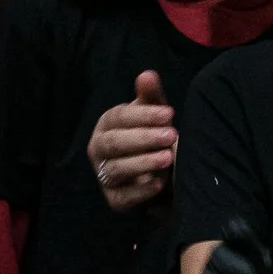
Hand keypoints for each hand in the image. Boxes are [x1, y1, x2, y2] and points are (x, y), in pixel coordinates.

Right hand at [88, 71, 176, 211]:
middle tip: (172, 135)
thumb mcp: (156, 115)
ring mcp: (105, 175)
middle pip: (114, 143)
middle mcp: (99, 149)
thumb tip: (147, 74)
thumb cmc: (155, 137)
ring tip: (169, 157)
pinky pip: (123, 197)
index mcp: (107, 125)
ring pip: (116, 169)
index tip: (170, 113)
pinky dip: (141, 191)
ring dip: (143, 163)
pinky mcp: (115, 199)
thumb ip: (151, 97)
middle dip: (143, 138)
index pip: (118, 118)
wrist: (162, 174)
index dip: (142, 115)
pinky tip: (159, 183)